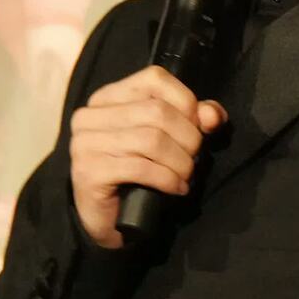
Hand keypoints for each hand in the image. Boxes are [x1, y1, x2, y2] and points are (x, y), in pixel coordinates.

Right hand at [69, 65, 227, 248]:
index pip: (154, 78)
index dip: (186, 101)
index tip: (198, 128)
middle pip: (157, 111)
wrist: (108, 220)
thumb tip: (212, 115)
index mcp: (108, 97)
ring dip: (180, 162)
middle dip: (188, 137)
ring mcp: (85, 143)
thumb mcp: (168, 139)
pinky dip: (168, 179)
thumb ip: (193, 119)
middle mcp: (91, 114)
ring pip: (151, 140)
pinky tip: (176, 188)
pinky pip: (141, 168)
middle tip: (194, 159)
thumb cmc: (138, 174)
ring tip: (186, 175)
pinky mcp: (89, 172)